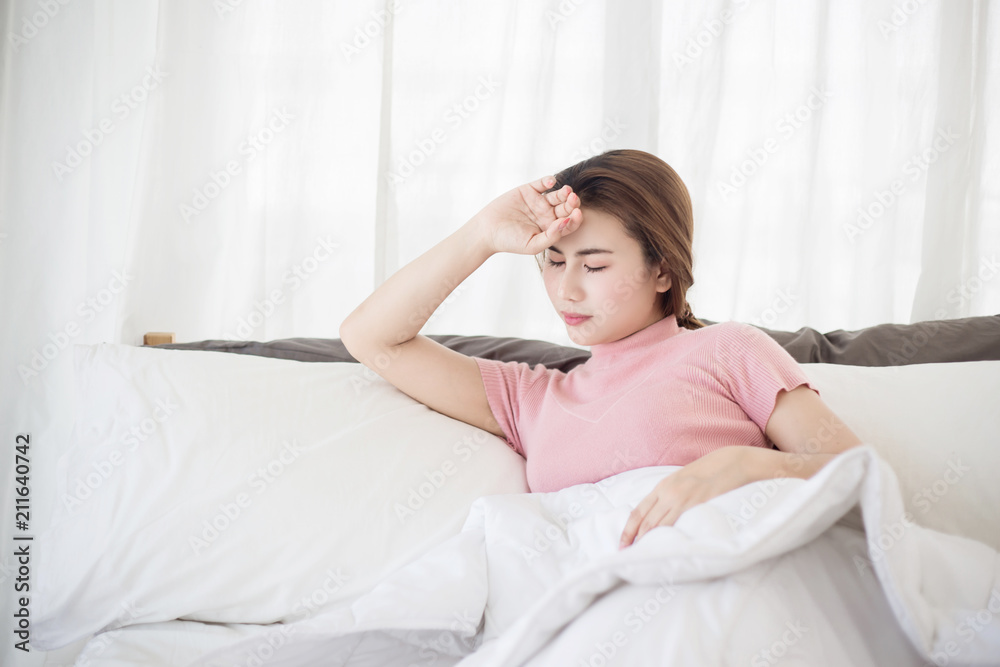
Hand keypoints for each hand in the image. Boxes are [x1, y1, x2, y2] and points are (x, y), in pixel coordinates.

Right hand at [473, 175, 582, 255]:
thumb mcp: (533, 245)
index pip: (569, 223)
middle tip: (573, 199)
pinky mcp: (528, 191)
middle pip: (566, 207)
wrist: (487, 231)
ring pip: (557, 195)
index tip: (577, 214)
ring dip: (564, 192)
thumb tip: (566, 223)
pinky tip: (551, 182)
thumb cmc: (509, 242)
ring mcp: (538, 202)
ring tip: (566, 191)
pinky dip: (548, 181)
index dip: (575, 218)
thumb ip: (551, 237)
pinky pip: (542, 184)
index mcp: (550, 229)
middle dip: (572, 203)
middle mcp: (547, 215)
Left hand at [618, 446, 752, 548]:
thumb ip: (670, 495)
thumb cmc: (708, 473)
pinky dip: (669, 537)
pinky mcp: (697, 504)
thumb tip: (659, 515)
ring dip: (649, 541)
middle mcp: (668, 492)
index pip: (638, 511)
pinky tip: (665, 548)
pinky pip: (679, 524)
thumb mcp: (682, 481)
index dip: (628, 529)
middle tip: (627, 555)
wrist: (731, 462)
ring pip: (659, 525)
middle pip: (645, 521)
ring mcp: (682, 498)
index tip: (622, 544)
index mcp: (662, 486)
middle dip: (634, 539)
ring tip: (642, 556)